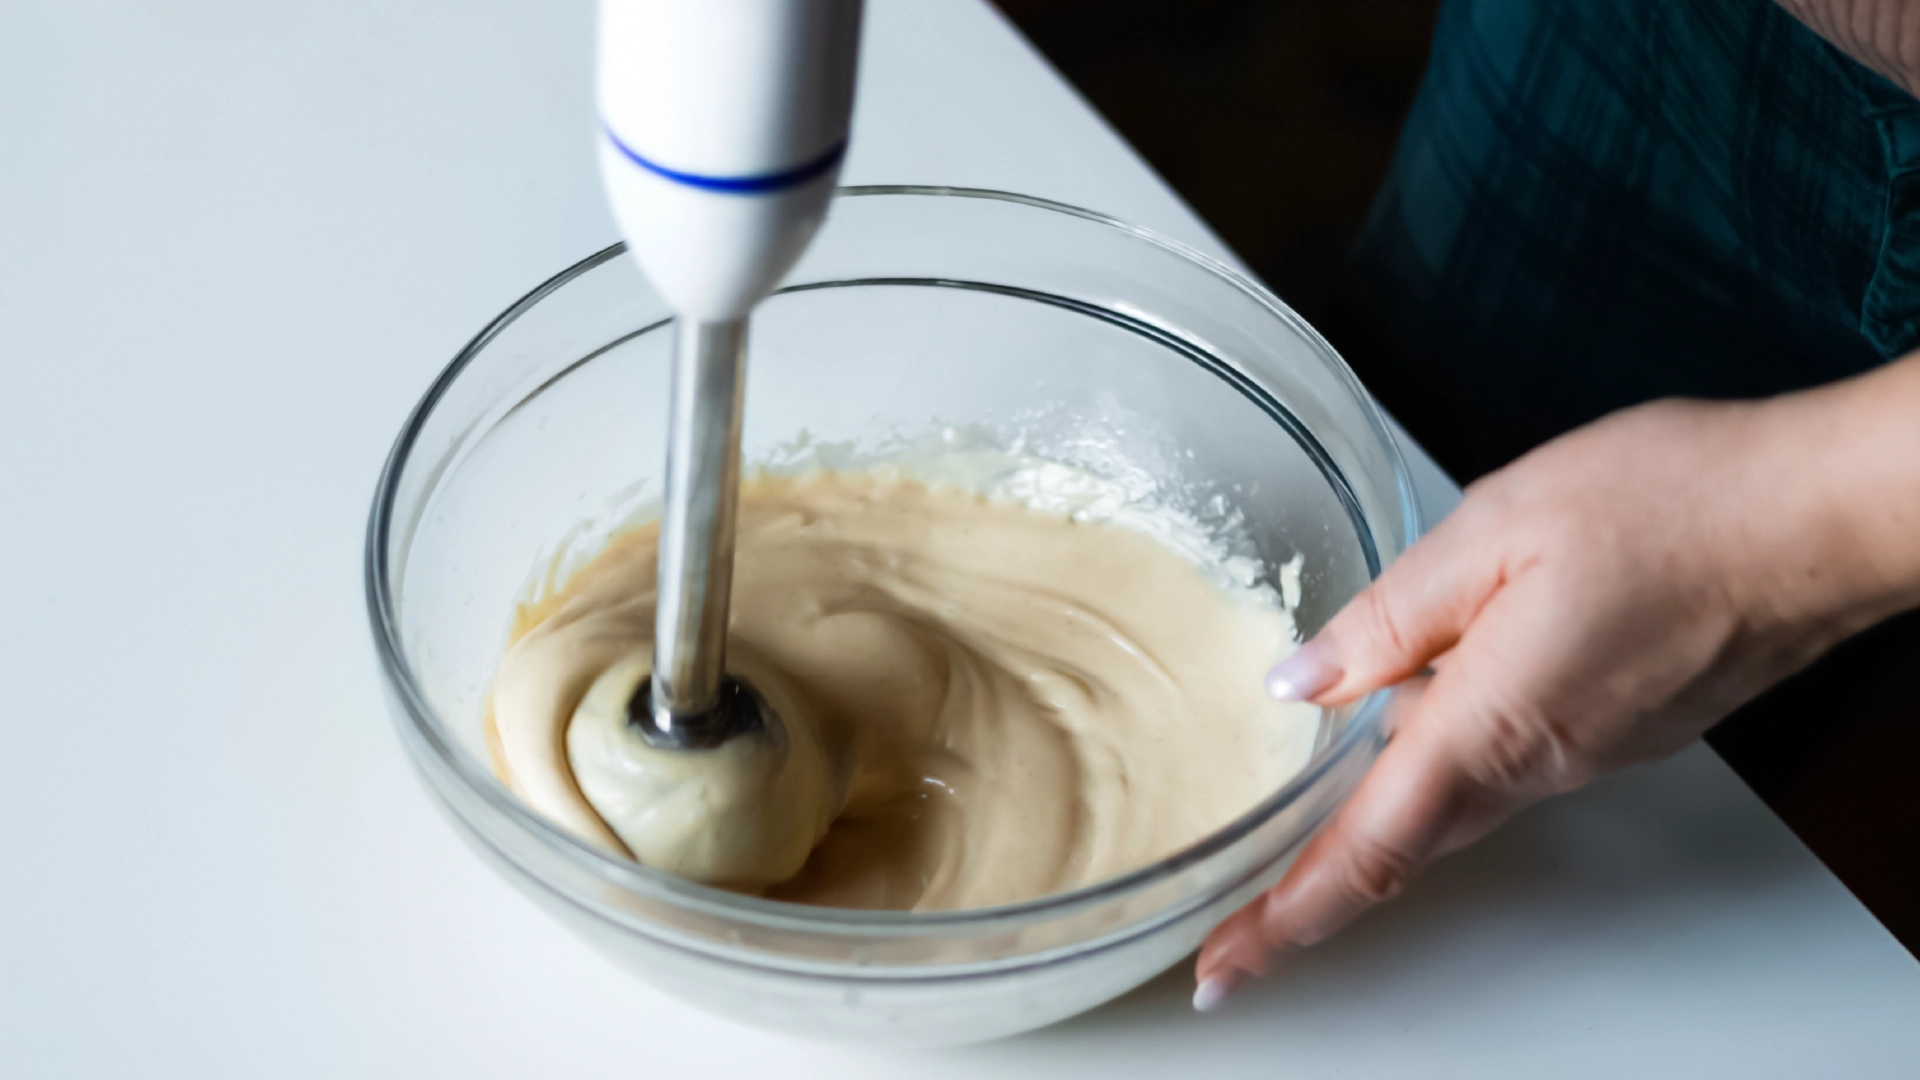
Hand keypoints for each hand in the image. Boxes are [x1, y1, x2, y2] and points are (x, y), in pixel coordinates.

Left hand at [1192, 358, 1919, 1011]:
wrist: (1820, 517)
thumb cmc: (1676, 506)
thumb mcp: (1494, 527)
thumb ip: (1390, 616)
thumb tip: (1301, 681)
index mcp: (1486, 725)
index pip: (1363, 853)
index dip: (1283, 917)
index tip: (1222, 965)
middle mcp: (1538, 763)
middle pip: (1401, 842)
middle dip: (1313, 884)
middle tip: (1238, 914)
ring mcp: (1586, 752)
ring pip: (1453, 795)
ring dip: (1376, 818)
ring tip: (1302, 818)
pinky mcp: (1619, 727)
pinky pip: (1507, 758)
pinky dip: (1445, 758)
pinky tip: (1421, 709)